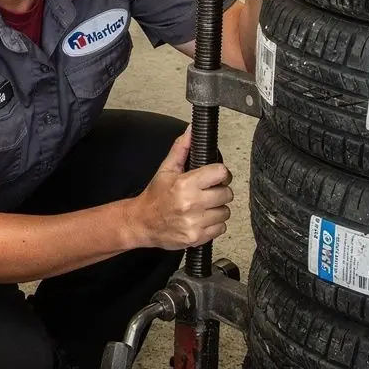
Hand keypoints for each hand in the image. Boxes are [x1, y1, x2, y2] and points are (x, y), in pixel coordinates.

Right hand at [127, 131, 231, 250]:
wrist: (142, 223)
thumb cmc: (155, 197)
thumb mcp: (166, 170)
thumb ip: (181, 149)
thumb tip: (191, 131)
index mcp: (185, 184)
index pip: (221, 173)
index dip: (221, 174)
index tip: (216, 177)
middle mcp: (191, 204)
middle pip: (226, 193)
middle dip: (219, 192)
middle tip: (207, 193)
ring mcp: (195, 222)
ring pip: (225, 212)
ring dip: (217, 209)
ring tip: (203, 207)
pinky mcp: (197, 237)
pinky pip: (221, 228)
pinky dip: (214, 224)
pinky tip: (201, 219)